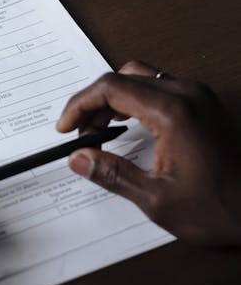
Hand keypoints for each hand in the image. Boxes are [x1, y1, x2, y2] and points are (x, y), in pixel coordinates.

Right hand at [56, 60, 240, 245]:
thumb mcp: (155, 198)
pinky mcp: (203, 103)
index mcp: (173, 112)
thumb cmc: (219, 207)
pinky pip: (159, 86)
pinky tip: (126, 125)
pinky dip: (135, 99)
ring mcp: (198, 96)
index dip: (80, 105)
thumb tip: (79, 158)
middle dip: (94, 103)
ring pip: (140, 77)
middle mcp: (187, 94)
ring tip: (100, 131)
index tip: (66, 126)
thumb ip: (112, 174)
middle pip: (123, 77)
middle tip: (80, 134)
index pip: (111, 88)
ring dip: (114, 98)